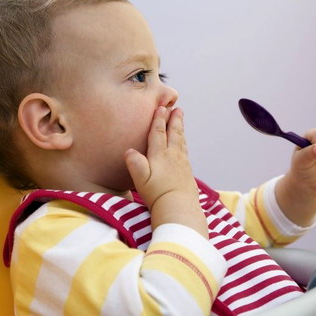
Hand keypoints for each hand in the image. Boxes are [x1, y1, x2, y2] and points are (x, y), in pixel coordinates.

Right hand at [124, 106, 207, 237]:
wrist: (178, 207)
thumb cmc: (157, 194)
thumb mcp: (140, 179)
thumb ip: (135, 163)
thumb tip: (129, 151)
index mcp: (160, 155)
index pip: (159, 133)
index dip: (159, 120)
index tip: (161, 107)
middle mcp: (173, 156)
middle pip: (174, 134)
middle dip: (174, 120)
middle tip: (178, 108)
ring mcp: (182, 164)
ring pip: (181, 141)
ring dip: (180, 129)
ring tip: (181, 121)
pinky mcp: (187, 173)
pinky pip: (185, 152)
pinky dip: (183, 143)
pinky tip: (183, 145)